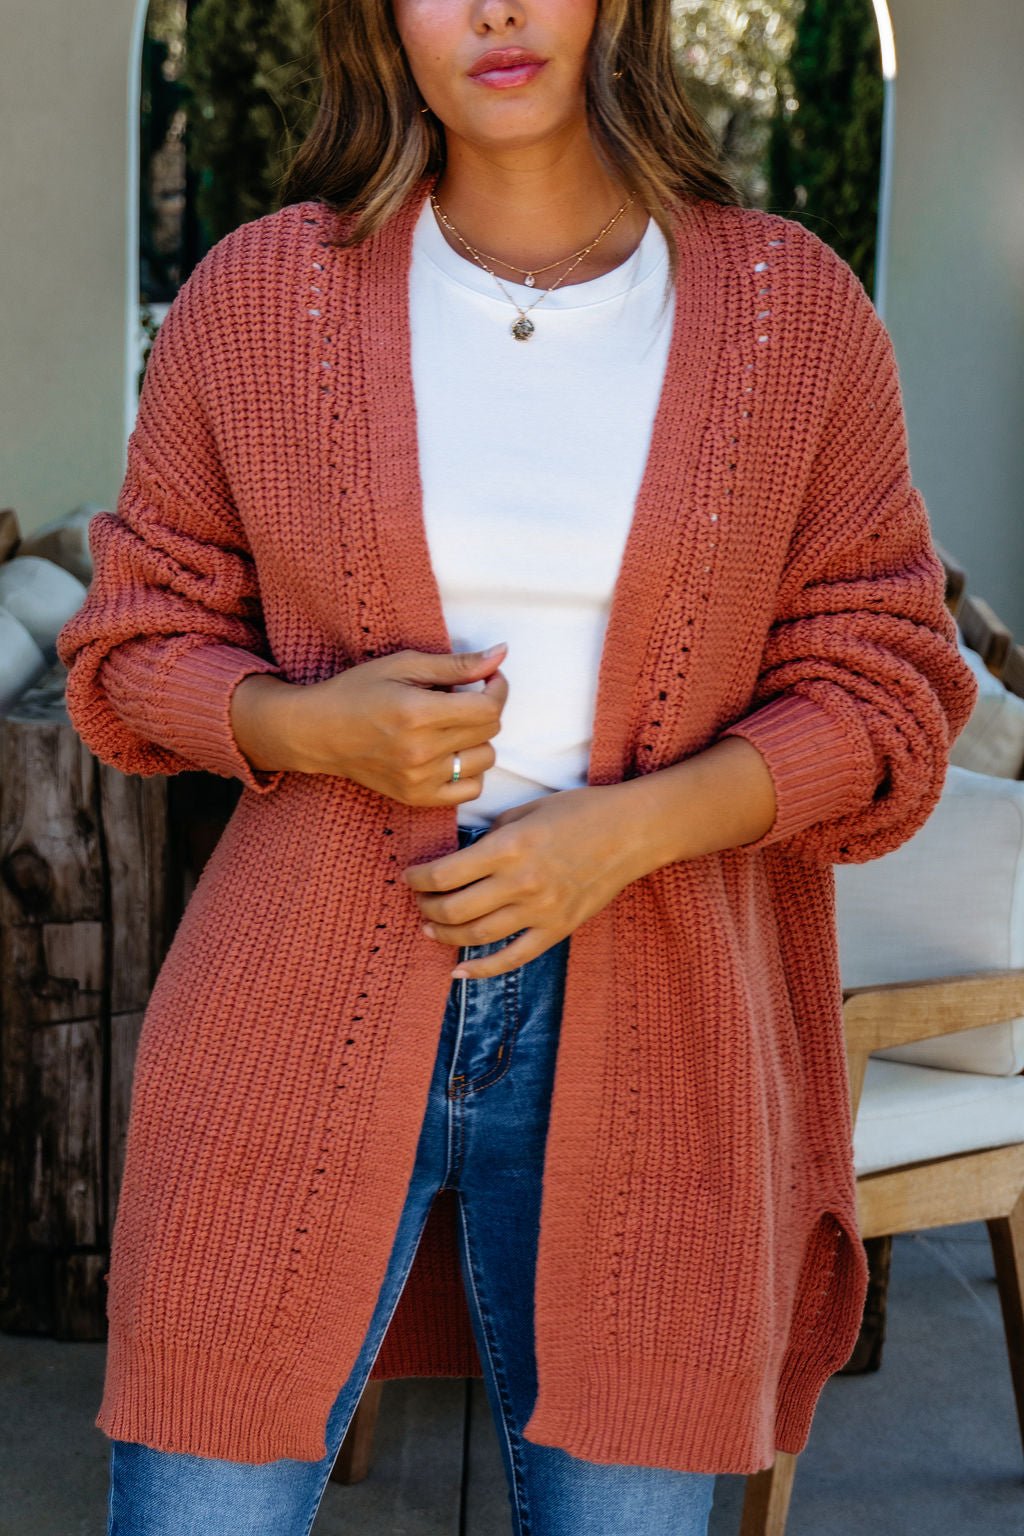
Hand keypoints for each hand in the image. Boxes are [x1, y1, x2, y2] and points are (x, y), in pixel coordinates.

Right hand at [231, 643, 508, 805]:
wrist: (318, 732)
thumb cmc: (358, 691)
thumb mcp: (404, 665)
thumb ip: (456, 664)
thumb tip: (501, 654)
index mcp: (417, 713)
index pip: (488, 708)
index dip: (497, 688)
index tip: (489, 678)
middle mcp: (420, 751)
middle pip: (489, 731)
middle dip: (486, 708)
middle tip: (464, 697)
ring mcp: (419, 779)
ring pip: (485, 760)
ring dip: (478, 740)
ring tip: (453, 726)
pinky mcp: (417, 797)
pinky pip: (471, 790)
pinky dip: (469, 771)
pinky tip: (450, 753)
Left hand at [402, 784, 651, 978]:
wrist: (631, 832)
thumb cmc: (579, 812)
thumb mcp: (527, 811)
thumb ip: (492, 835)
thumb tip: (462, 855)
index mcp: (508, 848)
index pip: (445, 874)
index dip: (418, 879)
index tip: (410, 877)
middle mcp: (520, 883)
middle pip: (453, 909)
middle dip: (425, 907)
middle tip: (418, 901)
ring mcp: (540, 911)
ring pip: (476, 936)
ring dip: (445, 934)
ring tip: (430, 927)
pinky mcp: (557, 930)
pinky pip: (513, 958)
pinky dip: (482, 969)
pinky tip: (459, 971)